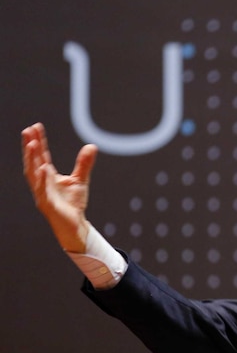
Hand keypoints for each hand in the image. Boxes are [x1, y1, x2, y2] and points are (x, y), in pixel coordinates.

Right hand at [22, 123, 97, 252]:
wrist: (75, 225)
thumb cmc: (73, 204)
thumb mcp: (80, 180)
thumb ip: (84, 164)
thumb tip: (92, 146)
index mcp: (47, 177)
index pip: (41, 156)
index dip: (38, 142)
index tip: (35, 127)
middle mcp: (41, 183)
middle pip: (33, 162)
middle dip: (30, 147)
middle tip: (28, 131)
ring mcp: (42, 194)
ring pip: (33, 174)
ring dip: (32, 159)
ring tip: (32, 144)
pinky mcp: (47, 205)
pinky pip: (42, 191)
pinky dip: (42, 179)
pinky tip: (43, 168)